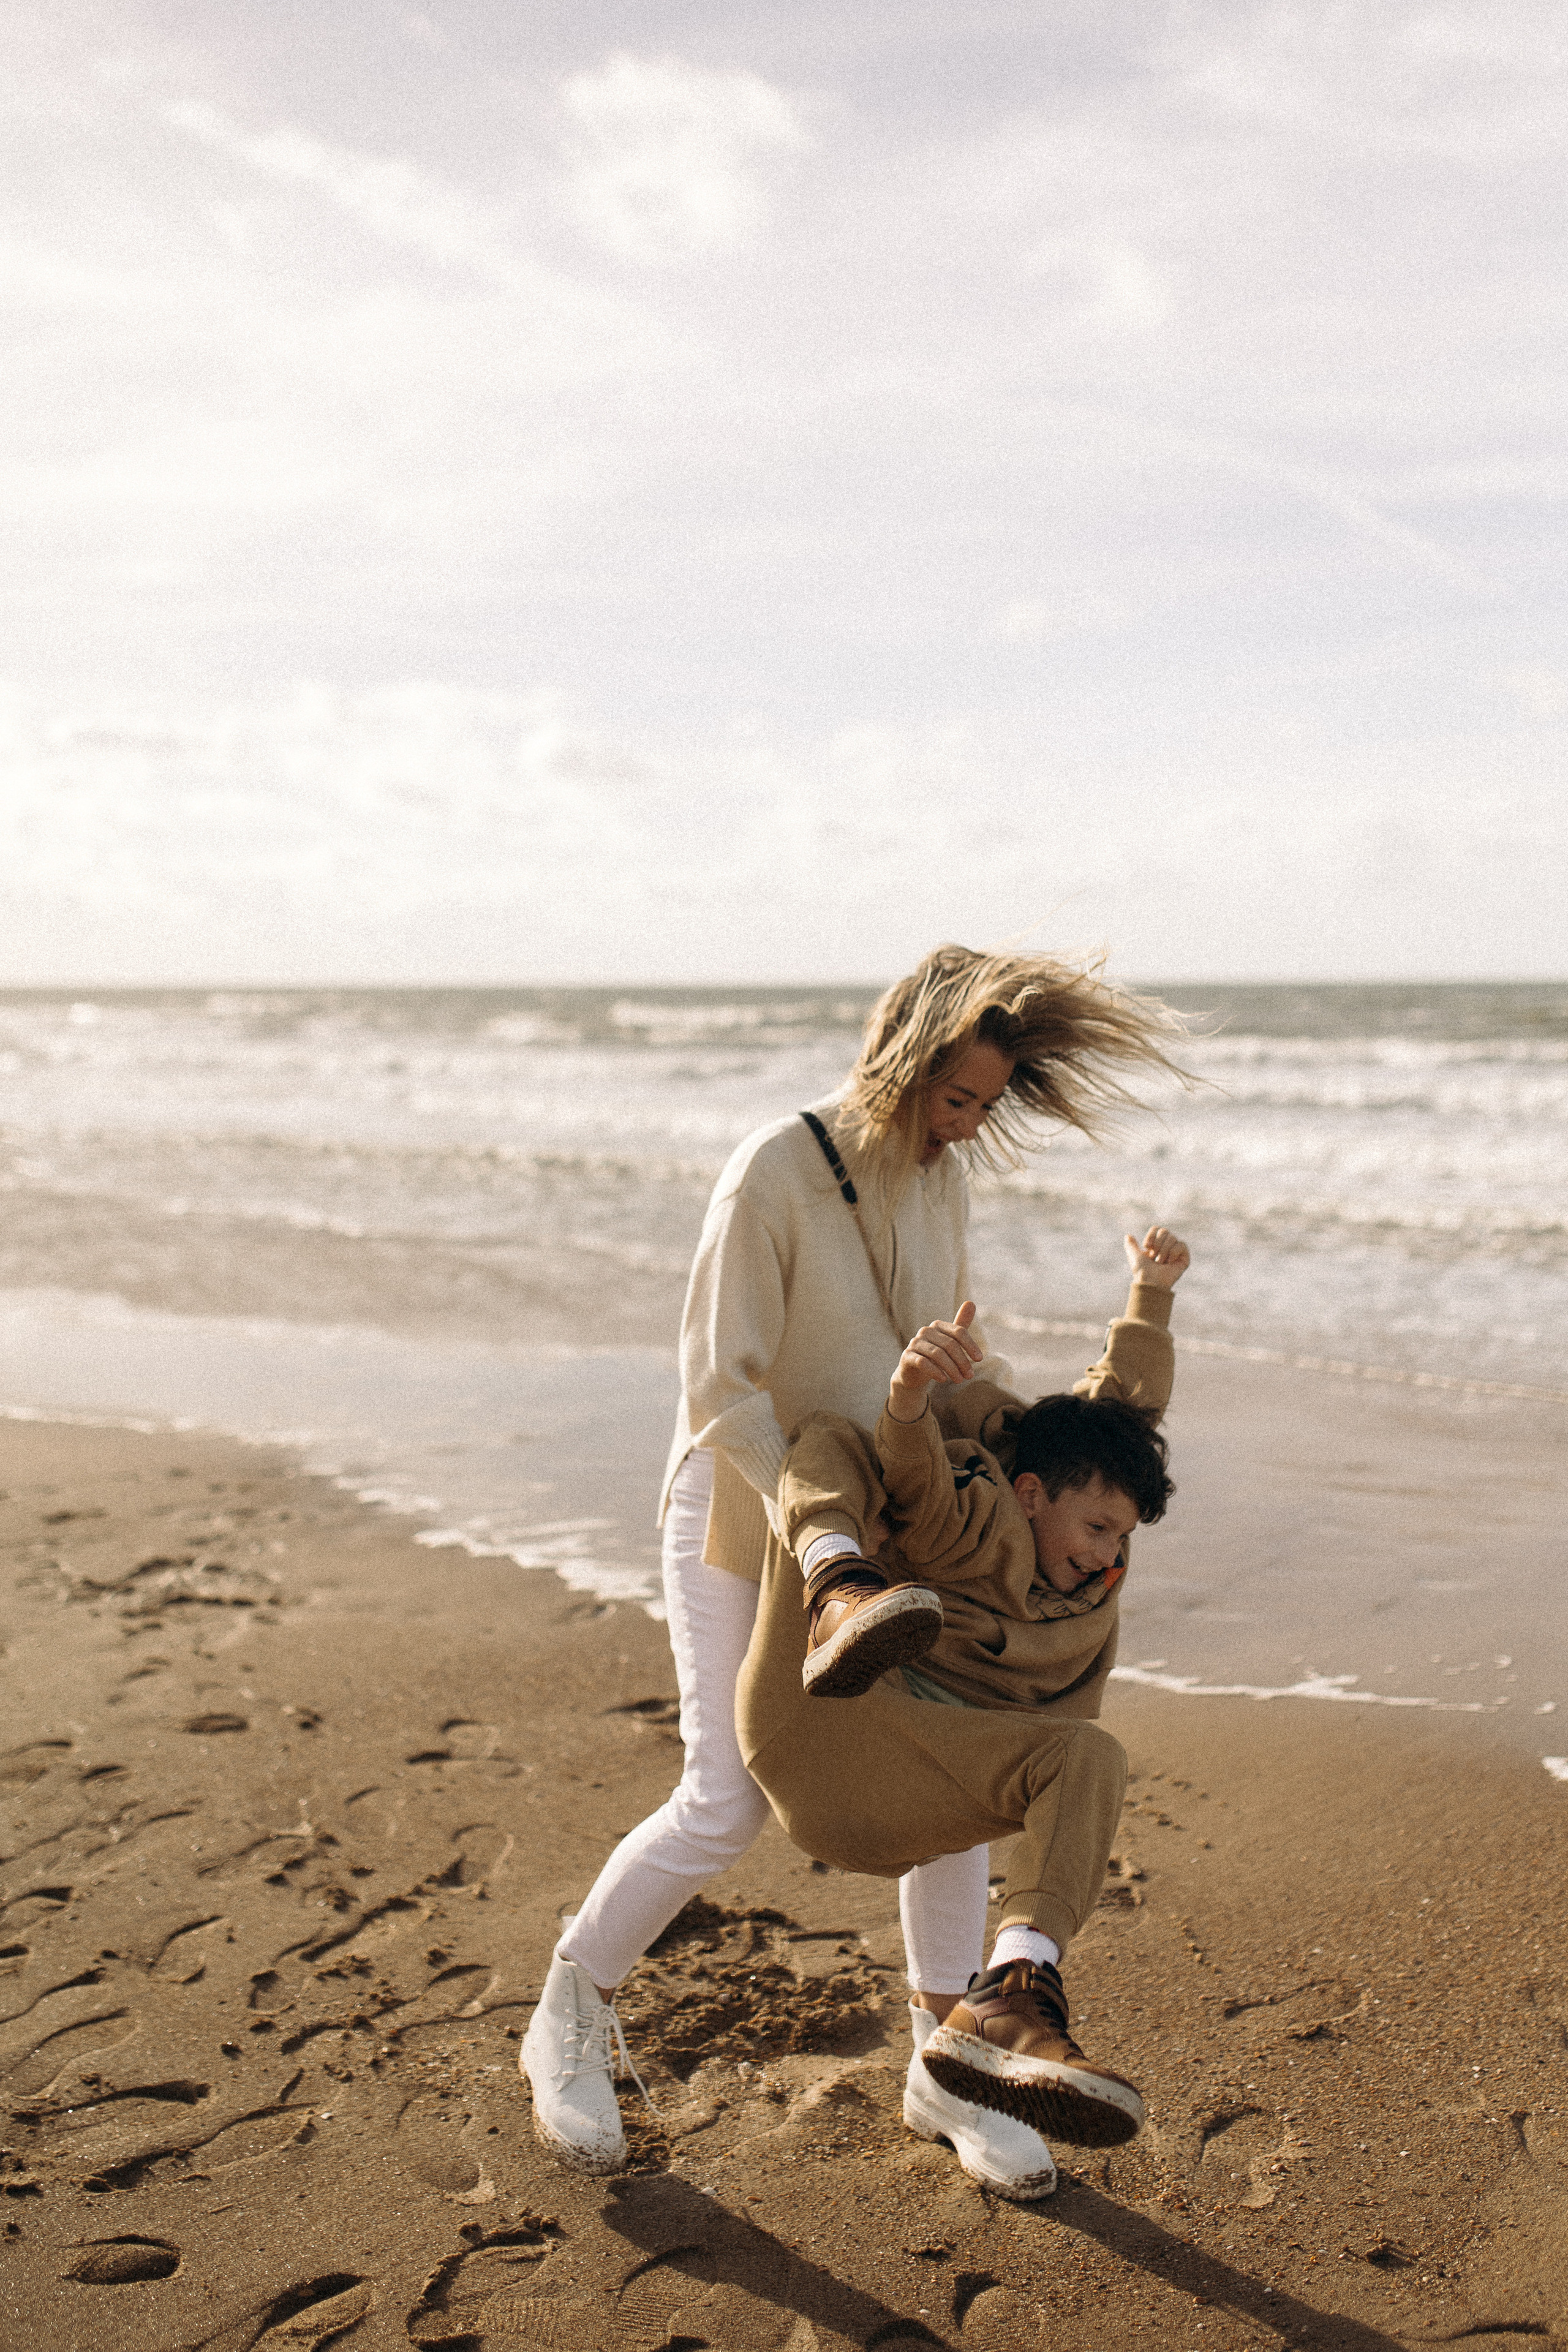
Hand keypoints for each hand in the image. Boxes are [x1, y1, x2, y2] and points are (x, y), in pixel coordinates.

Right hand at [887, 1300, 983, 1421]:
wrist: (913, 1373)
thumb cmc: (935, 1356)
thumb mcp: (950, 1341)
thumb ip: (961, 1325)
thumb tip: (971, 1302)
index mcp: (938, 1325)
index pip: (959, 1332)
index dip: (971, 1345)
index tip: (979, 1360)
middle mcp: (925, 1331)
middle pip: (950, 1344)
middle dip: (962, 1361)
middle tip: (970, 1375)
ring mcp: (914, 1343)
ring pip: (937, 1354)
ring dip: (951, 1369)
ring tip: (959, 1380)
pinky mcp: (907, 1356)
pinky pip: (923, 1362)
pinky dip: (935, 1371)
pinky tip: (943, 1380)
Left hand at [1124, 1225, 1189, 1288]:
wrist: (1150, 1281)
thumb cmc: (1142, 1270)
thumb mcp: (1134, 1255)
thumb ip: (1130, 1245)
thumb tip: (1128, 1236)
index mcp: (1156, 1245)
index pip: (1156, 1229)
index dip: (1151, 1236)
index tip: (1146, 1246)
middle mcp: (1166, 1246)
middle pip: (1165, 1231)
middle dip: (1157, 1244)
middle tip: (1154, 1257)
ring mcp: (1176, 1252)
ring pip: (1172, 1238)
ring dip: (1163, 1250)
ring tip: (1160, 1262)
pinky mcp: (1184, 1258)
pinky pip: (1182, 1245)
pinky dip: (1173, 1252)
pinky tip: (1169, 1262)